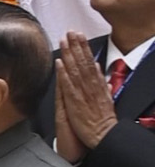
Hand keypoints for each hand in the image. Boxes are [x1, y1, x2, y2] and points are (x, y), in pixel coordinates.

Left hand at [54, 34, 116, 161]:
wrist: (104, 134)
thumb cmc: (103, 119)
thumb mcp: (107, 98)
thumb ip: (102, 83)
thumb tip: (99, 69)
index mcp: (97, 85)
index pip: (90, 62)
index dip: (84, 48)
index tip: (79, 36)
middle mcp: (89, 86)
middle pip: (82, 62)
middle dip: (76, 46)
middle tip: (70, 32)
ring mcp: (81, 93)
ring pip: (75, 70)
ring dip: (69, 54)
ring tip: (64, 41)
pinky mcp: (74, 101)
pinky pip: (68, 85)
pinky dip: (64, 73)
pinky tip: (59, 63)